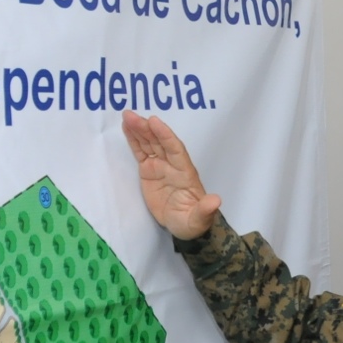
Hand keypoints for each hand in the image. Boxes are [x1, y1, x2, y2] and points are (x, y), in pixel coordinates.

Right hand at [121, 110, 221, 240]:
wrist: (183, 227)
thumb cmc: (193, 222)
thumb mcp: (199, 219)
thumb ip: (205, 209)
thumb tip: (216, 201)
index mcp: (185, 172)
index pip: (175, 150)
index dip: (166, 135)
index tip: (154, 121)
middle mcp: (173, 165)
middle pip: (160, 142)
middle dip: (148, 129)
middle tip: (132, 115)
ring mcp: (160, 166)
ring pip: (150, 144)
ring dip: (139, 130)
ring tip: (127, 116)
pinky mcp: (149, 171)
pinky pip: (141, 152)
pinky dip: (134, 140)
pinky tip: (126, 127)